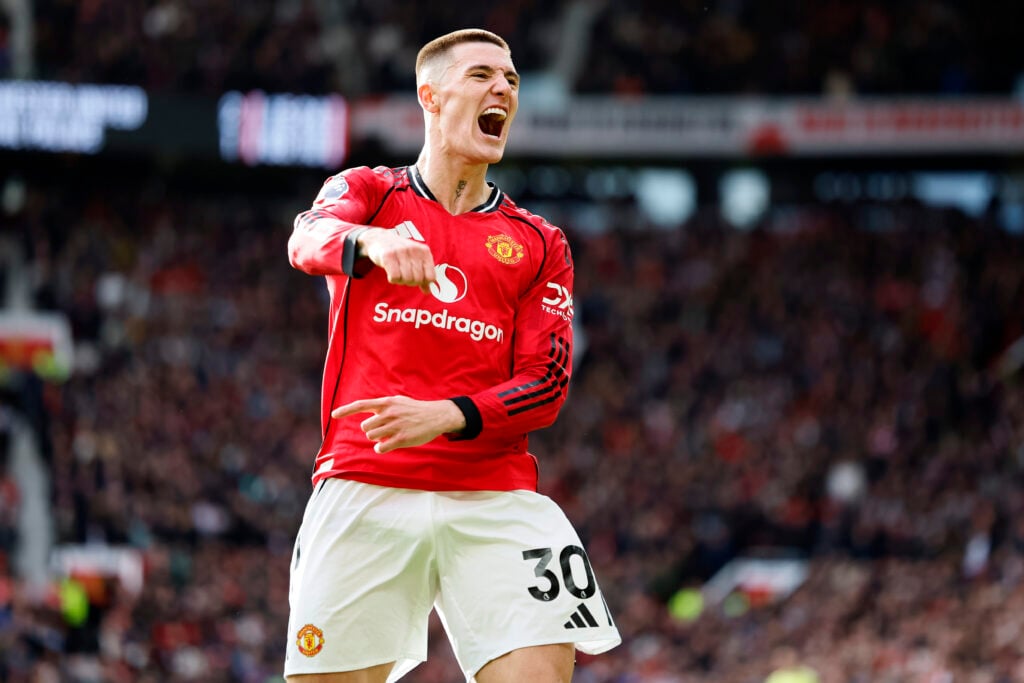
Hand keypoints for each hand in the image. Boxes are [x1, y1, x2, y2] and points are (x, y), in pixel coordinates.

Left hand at [331, 396, 466, 452]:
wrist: (437, 416)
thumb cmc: (415, 410)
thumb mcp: (398, 402)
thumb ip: (383, 406)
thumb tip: (368, 411)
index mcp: (387, 403)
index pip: (361, 404)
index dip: (346, 410)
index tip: (334, 415)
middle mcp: (389, 413)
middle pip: (366, 427)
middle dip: (372, 430)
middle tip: (384, 429)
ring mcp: (395, 426)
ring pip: (372, 437)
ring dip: (377, 439)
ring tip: (389, 436)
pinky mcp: (401, 439)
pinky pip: (380, 447)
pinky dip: (381, 448)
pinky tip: (388, 445)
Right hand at [358, 227, 435, 293]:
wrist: (380, 239)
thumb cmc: (401, 253)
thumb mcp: (416, 261)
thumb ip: (423, 275)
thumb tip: (428, 292)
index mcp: (424, 251)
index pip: (431, 277)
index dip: (423, 282)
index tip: (416, 278)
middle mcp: (414, 250)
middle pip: (418, 279)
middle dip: (411, 282)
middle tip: (404, 275)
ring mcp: (401, 251)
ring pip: (406, 279)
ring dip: (400, 281)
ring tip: (397, 272)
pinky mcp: (388, 255)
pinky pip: (394, 277)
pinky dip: (392, 279)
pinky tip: (390, 272)